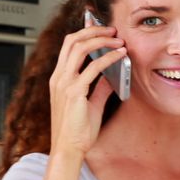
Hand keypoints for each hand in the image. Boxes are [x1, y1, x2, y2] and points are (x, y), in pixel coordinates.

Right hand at [48, 21, 125, 155]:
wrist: (69, 149)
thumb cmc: (77, 132)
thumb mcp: (91, 105)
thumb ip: (99, 89)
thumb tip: (111, 77)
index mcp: (59, 79)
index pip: (68, 46)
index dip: (85, 34)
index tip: (102, 30)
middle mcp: (59, 78)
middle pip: (72, 41)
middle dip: (93, 30)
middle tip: (113, 30)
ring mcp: (64, 84)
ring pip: (80, 48)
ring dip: (102, 40)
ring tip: (119, 40)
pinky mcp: (74, 92)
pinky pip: (93, 67)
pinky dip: (109, 57)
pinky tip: (120, 56)